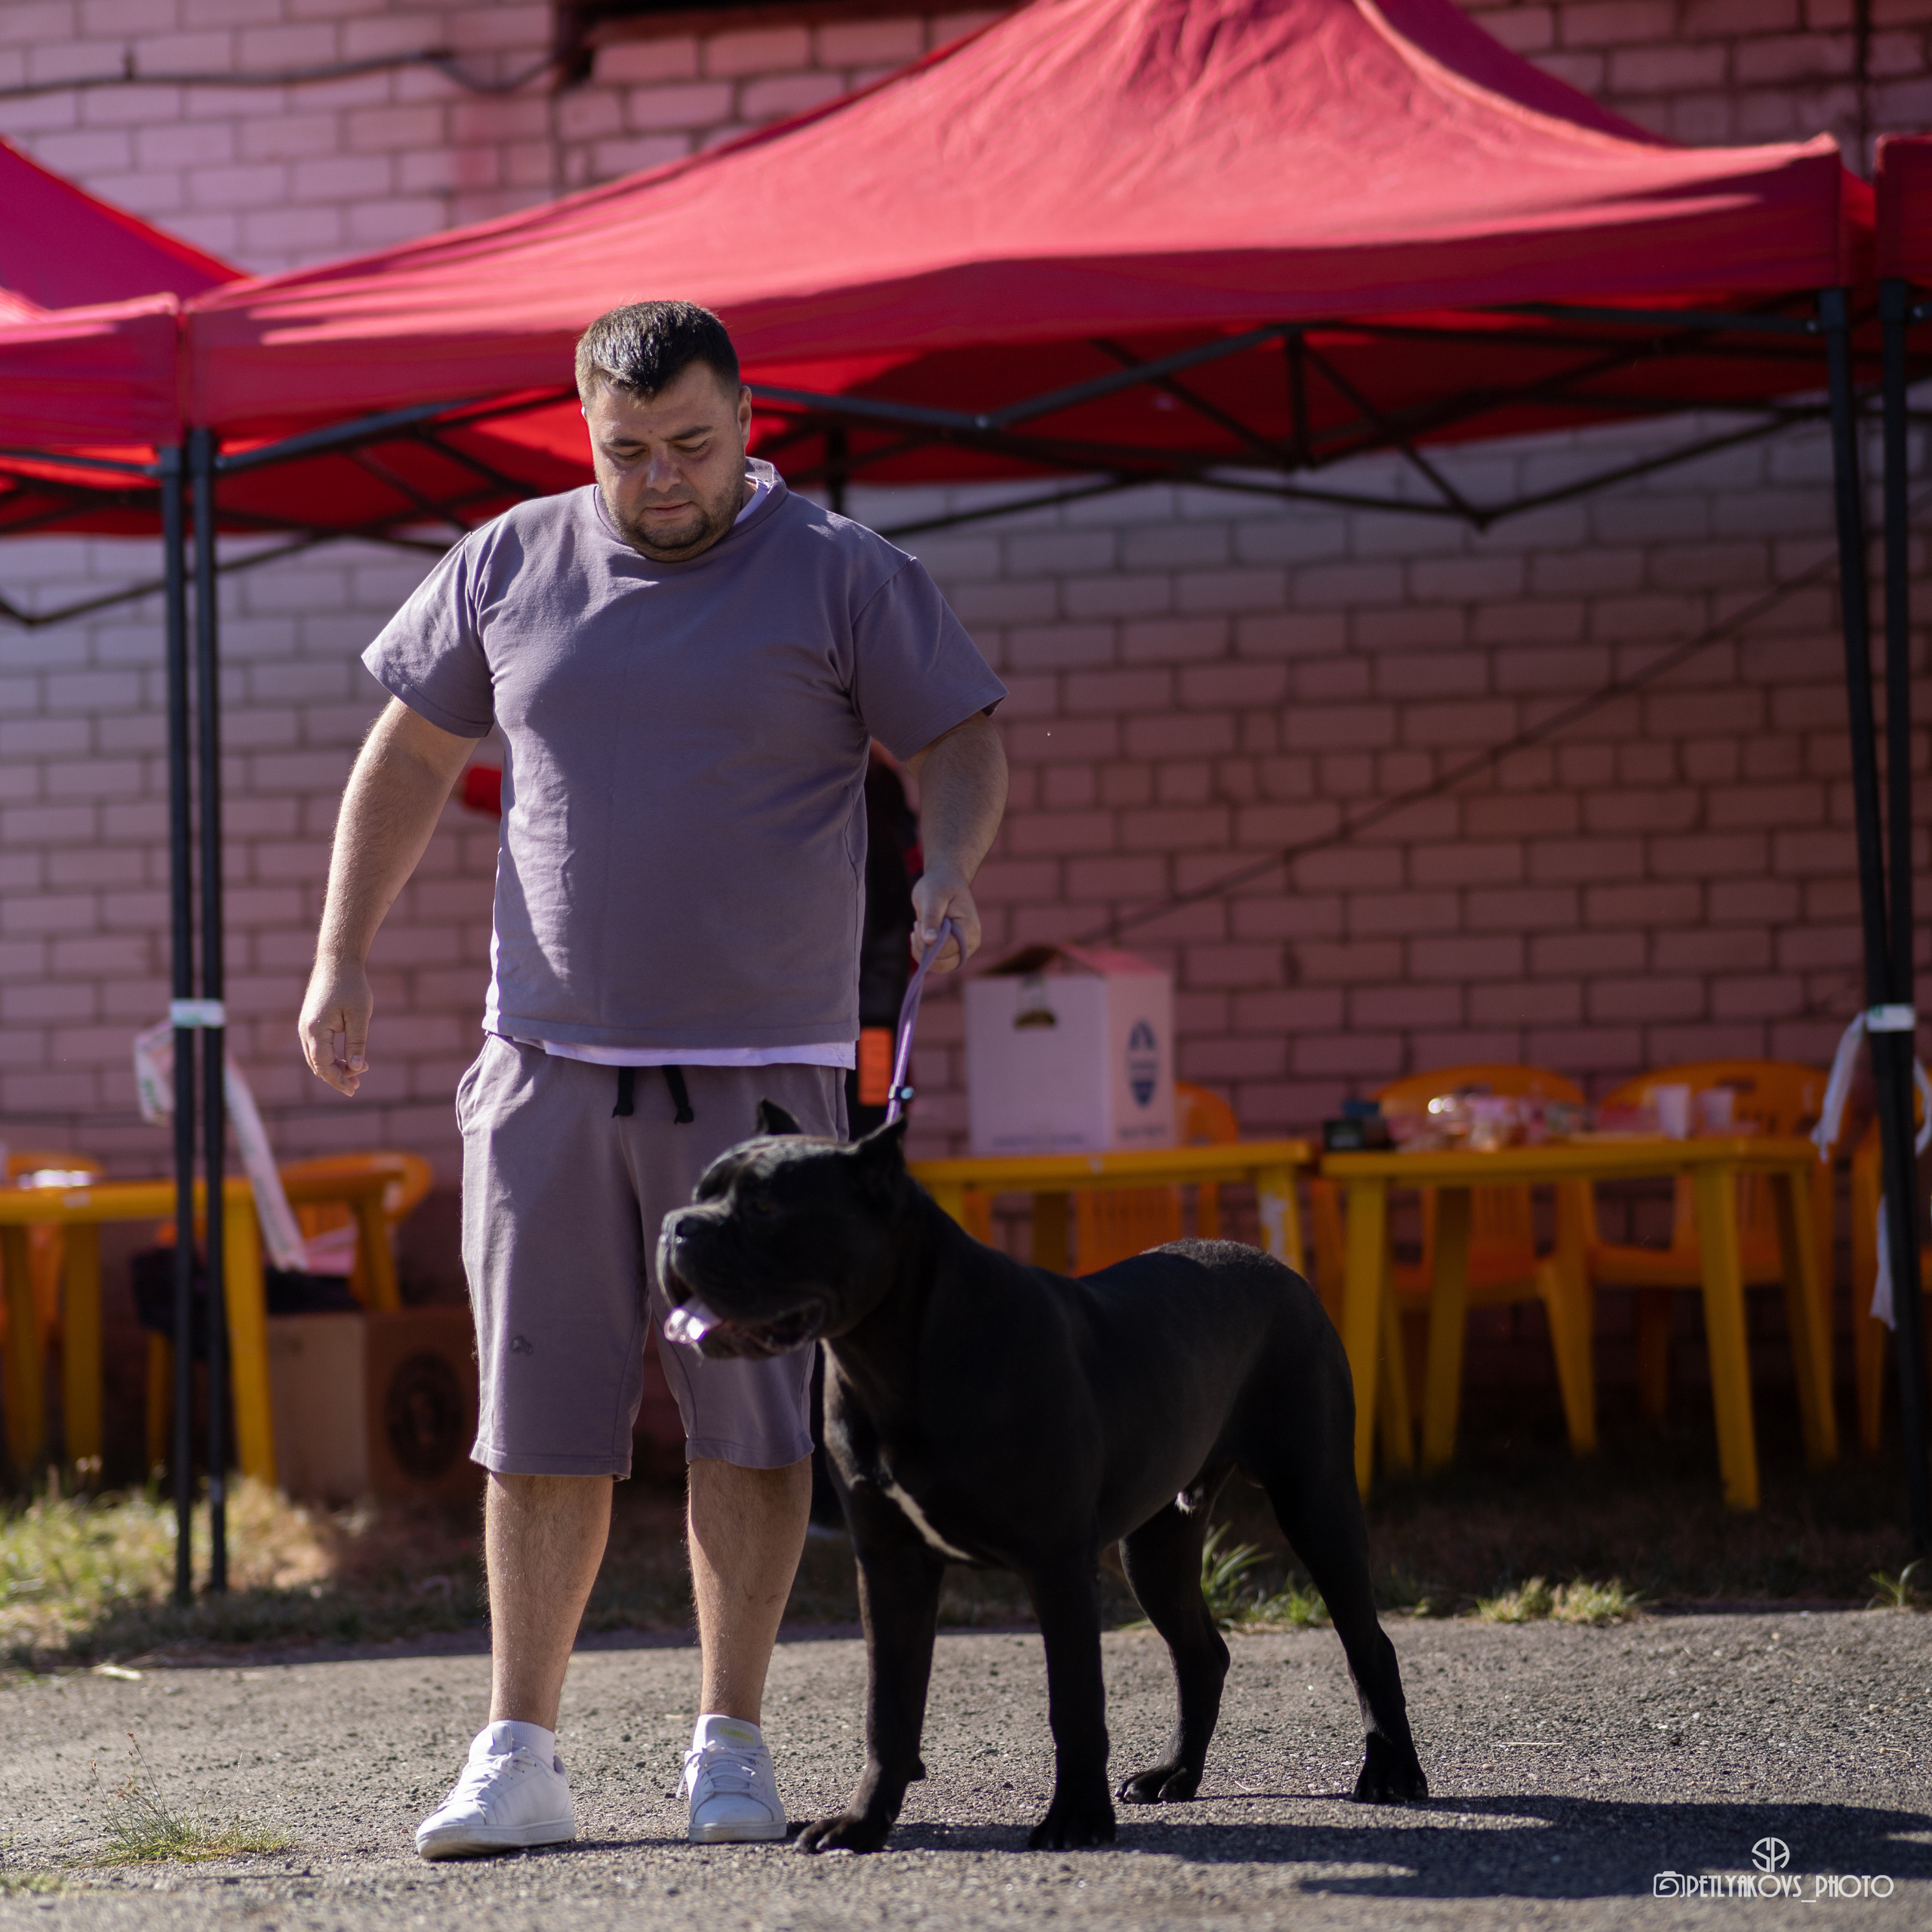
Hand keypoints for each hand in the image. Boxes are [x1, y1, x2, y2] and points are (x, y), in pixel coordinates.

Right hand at [299, 954, 372, 1095]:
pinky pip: (317, 1047)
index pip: (323, 1065)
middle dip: (336, 1076)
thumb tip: (355, 1067)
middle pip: (317, 1065)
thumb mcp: (359, 1016)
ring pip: (316, 1057)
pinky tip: (347, 1058)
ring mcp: (305, 1026)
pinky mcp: (310, 1022)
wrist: (337, 961)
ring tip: (355, 1072)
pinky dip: (330, 1056)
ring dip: (334, 1067)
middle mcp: (305, 1031)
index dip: (337, 1080)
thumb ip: (357, 1043)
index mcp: (315, 1030)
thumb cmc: (351, 986)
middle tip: (357, 1084)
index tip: (353, 1089)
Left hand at [910, 866, 979, 972]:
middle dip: (923, 948)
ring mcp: (962, 950)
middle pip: (944, 963)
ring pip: (939, 966)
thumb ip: (931, 918)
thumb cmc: (940, 886)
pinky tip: (920, 933)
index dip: (928, 942)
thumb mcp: (932, 897)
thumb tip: (930, 941)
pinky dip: (923, 952)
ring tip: (920, 927)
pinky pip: (936, 963)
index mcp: (969, 929)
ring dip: (922, 951)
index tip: (919, 923)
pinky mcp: (953, 952)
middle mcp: (970, 943)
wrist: (946, 882)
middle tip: (918, 925)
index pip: (947, 949)